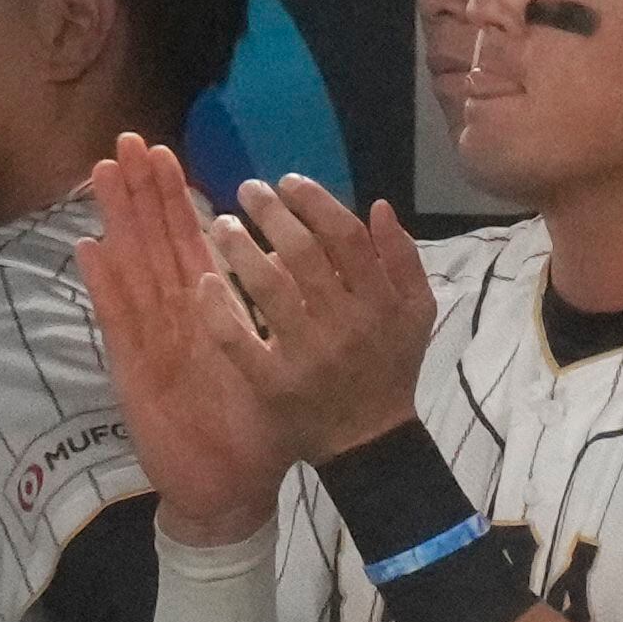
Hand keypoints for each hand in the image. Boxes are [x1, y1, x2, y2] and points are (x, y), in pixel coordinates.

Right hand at [76, 137, 287, 543]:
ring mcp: (151, 341)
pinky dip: (103, 286)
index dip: (174, 198)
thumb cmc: (252, 430)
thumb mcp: (274, 362)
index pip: (189, 242)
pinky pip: (119, 322)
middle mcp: (174, 318)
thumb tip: (280, 264)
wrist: (225, 488)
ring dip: (116, 222)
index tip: (164, 152)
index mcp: (208, 312)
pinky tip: (87, 248)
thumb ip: (267, 316)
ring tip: (100, 174)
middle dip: (140, 193)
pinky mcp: (134, 370)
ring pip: (132, 269)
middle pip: (153, 243)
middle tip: (126, 141)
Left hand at [204, 175, 439, 466]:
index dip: (315, 202)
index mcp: (381, 302)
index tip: (288, 182)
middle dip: (271, 213)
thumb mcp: (416, 314)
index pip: (345, 237)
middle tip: (246, 190)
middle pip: (302, 253)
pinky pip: (238, 339)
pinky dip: (218, 307)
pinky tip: (205, 281)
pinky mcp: (273, 383)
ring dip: (240, 247)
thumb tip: (380, 206)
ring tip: (222, 224)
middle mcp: (345, 324)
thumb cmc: (391, 367)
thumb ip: (403, 260)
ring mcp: (307, 355)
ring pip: (267, 287)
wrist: (369, 439)